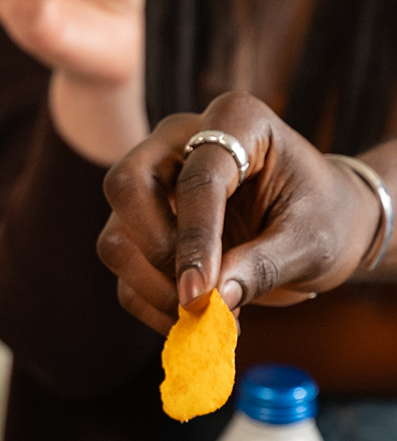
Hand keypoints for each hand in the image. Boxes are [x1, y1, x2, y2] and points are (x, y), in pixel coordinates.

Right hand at [99, 93, 380, 333]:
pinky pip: (124, 270)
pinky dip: (150, 303)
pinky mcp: (140, 223)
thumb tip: (214, 299)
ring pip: (116, 236)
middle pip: (126, 187)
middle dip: (154, 252)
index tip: (200, 293)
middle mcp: (180, 141)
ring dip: (150, 287)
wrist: (321, 224)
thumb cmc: (324, 218)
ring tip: (206, 314)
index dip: (195, 238)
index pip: (197, 177)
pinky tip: (193, 318)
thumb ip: (265, 265)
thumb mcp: (312, 242)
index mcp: (235, 122)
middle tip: (194, 296)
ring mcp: (153, 182)